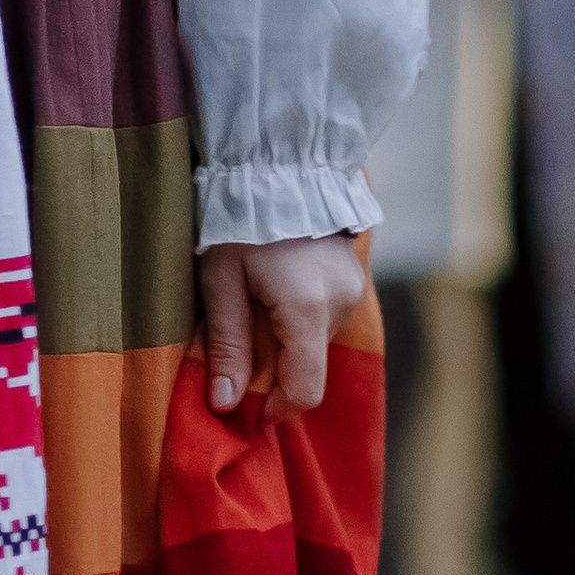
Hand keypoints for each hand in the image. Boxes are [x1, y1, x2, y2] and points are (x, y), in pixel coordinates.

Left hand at [199, 233, 366, 422]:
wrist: (277, 166)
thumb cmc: (238, 222)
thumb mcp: (220, 283)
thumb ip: (227, 346)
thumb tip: (225, 404)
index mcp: (306, 309)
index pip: (305, 389)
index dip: (276, 409)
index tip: (248, 408)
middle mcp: (340, 304)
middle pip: (310, 366)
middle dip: (273, 368)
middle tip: (237, 339)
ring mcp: (353, 290)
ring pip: (316, 343)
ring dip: (285, 340)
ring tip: (253, 302)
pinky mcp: (354, 280)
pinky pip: (325, 319)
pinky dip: (299, 321)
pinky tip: (275, 291)